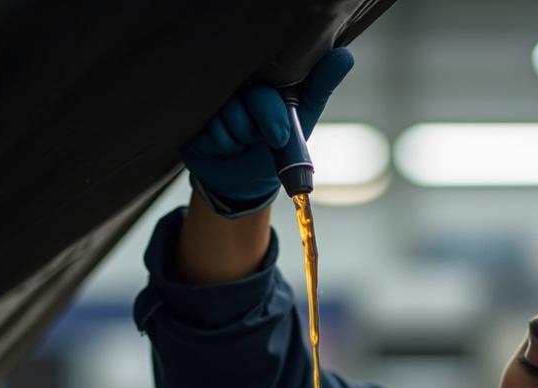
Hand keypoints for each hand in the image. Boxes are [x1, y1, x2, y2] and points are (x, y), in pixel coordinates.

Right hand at [184, 47, 354, 203]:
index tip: (280, 136)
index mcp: (261, 78)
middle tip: (267, 142)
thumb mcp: (302, 117)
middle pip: (245, 98)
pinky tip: (222, 146)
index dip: (272, 112)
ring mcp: (212, 97)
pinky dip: (219, 145)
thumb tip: (344, 56)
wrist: (244, 182)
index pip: (266, 83)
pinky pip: (206, 131)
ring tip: (241, 142)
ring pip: (225, 116)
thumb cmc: (276, 147)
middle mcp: (234, 82)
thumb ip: (319, 87)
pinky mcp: (193, 115)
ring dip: (237, 139)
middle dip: (258, 127)